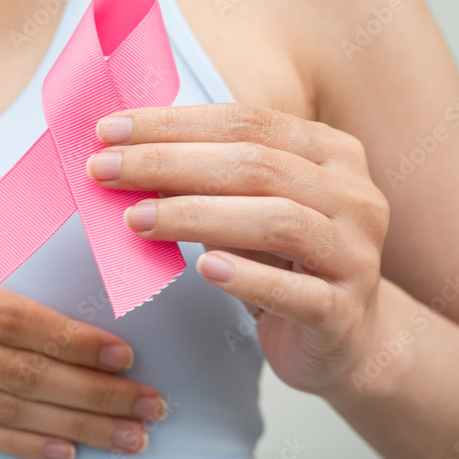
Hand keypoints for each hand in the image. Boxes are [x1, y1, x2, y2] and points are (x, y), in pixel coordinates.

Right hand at [0, 95, 165, 458]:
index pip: (8, 315)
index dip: (69, 339)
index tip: (123, 352)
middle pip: (21, 373)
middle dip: (95, 393)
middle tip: (154, 408)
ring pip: (5, 408)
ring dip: (74, 424)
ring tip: (131, 438)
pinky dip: (18, 445)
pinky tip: (62, 453)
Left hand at [86, 103, 389, 394]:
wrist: (345, 337)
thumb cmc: (283, 261)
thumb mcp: (249, 205)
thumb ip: (204, 175)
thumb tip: (121, 152)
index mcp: (329, 152)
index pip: (244, 121)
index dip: (172, 123)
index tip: (107, 131)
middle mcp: (352, 195)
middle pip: (255, 165)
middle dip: (169, 164)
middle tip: (104, 171)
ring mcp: (355, 254)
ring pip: (276, 221)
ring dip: (196, 216)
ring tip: (135, 219)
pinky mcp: (343, 312)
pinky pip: (295, 292)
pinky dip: (246, 277)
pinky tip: (202, 269)